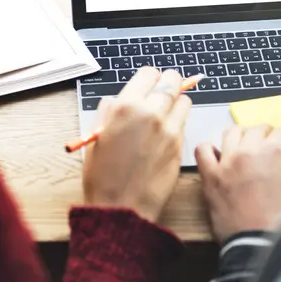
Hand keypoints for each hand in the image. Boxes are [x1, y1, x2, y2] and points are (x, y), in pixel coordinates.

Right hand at [83, 67, 191, 221]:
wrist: (122, 208)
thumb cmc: (102, 176)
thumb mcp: (96, 137)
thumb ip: (108, 112)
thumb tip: (118, 99)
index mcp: (126, 107)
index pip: (149, 73)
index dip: (149, 78)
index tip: (148, 84)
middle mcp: (151, 112)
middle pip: (172, 81)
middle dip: (168, 83)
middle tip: (163, 91)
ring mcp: (169, 128)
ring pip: (184, 99)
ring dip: (177, 102)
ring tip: (166, 112)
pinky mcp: (180, 144)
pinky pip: (185, 121)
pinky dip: (179, 121)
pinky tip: (166, 132)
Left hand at [196, 126, 280, 242]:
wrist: (263, 247)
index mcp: (276, 151)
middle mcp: (250, 150)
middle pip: (257, 129)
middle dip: (265, 135)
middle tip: (267, 146)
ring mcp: (228, 162)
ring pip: (231, 132)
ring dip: (240, 136)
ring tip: (243, 146)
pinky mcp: (211, 177)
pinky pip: (202, 151)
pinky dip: (208, 149)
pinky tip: (216, 155)